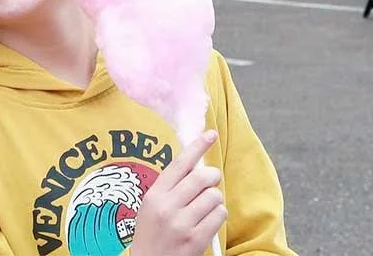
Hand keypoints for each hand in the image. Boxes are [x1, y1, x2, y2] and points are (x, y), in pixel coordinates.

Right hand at [130, 130, 226, 255]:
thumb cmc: (153, 234)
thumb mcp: (152, 207)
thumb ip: (170, 188)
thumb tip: (196, 166)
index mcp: (154, 195)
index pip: (179, 164)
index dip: (197, 147)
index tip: (210, 134)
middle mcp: (167, 206)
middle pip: (203, 178)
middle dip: (212, 178)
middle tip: (210, 183)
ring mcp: (182, 223)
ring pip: (214, 196)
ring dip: (214, 201)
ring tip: (203, 210)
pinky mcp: (196, 239)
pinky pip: (219, 215)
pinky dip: (218, 216)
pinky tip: (207, 222)